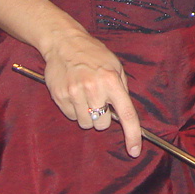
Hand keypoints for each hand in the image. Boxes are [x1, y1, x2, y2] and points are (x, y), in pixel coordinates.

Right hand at [40, 25, 143, 155]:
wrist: (64, 43)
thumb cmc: (93, 54)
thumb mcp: (115, 66)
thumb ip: (121, 89)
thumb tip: (122, 114)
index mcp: (112, 81)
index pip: (126, 114)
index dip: (133, 135)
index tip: (134, 150)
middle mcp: (94, 88)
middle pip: (102, 124)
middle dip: (103, 117)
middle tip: (99, 100)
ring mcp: (75, 93)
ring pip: (86, 123)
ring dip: (88, 115)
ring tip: (85, 95)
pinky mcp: (60, 97)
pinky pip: (71, 117)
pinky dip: (75, 110)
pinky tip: (74, 93)